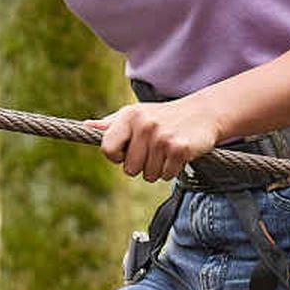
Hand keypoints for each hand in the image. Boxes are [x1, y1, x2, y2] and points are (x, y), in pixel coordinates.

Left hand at [97, 97, 224, 181]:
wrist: (202, 114)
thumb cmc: (163, 117)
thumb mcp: (136, 114)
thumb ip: (111, 124)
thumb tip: (87, 126)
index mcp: (129, 116)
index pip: (107, 149)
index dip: (116, 157)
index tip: (127, 152)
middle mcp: (144, 125)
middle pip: (129, 169)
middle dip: (141, 165)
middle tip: (154, 150)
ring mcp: (162, 137)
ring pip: (148, 175)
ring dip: (158, 169)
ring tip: (166, 151)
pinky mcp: (179, 149)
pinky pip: (166, 175)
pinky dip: (172, 170)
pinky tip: (177, 155)